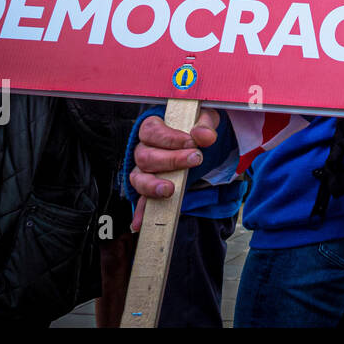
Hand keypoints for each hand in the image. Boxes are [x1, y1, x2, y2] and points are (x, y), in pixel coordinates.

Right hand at [128, 107, 221, 230]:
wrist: (196, 143)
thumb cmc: (195, 127)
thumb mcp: (203, 118)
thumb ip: (204, 124)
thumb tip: (204, 136)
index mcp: (152, 129)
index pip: (151, 131)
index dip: (169, 138)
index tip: (191, 142)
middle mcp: (143, 150)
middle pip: (145, 156)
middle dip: (170, 160)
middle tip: (195, 159)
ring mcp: (145, 172)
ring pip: (138, 179)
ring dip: (152, 186)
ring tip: (169, 190)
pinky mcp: (151, 190)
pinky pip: (142, 202)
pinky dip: (141, 213)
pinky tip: (140, 224)